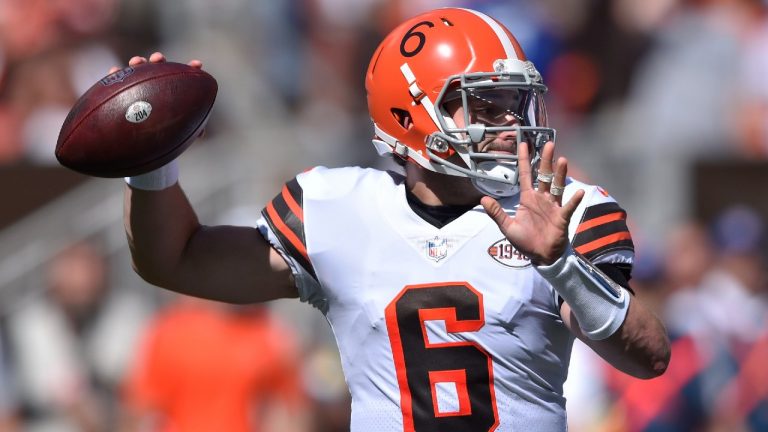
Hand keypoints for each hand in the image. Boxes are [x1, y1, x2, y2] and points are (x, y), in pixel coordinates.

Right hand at [108, 53, 206, 138]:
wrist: (136, 140)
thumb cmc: (161, 134)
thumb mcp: (176, 133)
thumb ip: (188, 130)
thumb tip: (201, 134)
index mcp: (172, 90)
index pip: (182, 76)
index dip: (191, 69)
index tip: (198, 64)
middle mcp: (155, 84)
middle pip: (158, 67)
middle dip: (159, 59)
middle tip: (158, 58)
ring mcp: (137, 85)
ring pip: (137, 69)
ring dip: (138, 62)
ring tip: (136, 62)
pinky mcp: (119, 89)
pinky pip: (116, 79)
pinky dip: (115, 73)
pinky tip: (114, 70)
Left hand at [481, 141, 583, 265]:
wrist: (541, 256)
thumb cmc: (526, 241)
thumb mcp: (508, 227)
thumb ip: (497, 213)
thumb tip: (482, 199)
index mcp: (528, 198)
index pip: (526, 175)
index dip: (525, 160)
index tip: (523, 144)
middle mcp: (541, 198)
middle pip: (544, 175)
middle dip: (546, 160)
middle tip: (549, 144)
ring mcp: (553, 206)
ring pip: (557, 186)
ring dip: (560, 174)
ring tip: (562, 160)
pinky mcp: (562, 217)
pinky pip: (568, 207)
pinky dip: (573, 200)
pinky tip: (578, 192)